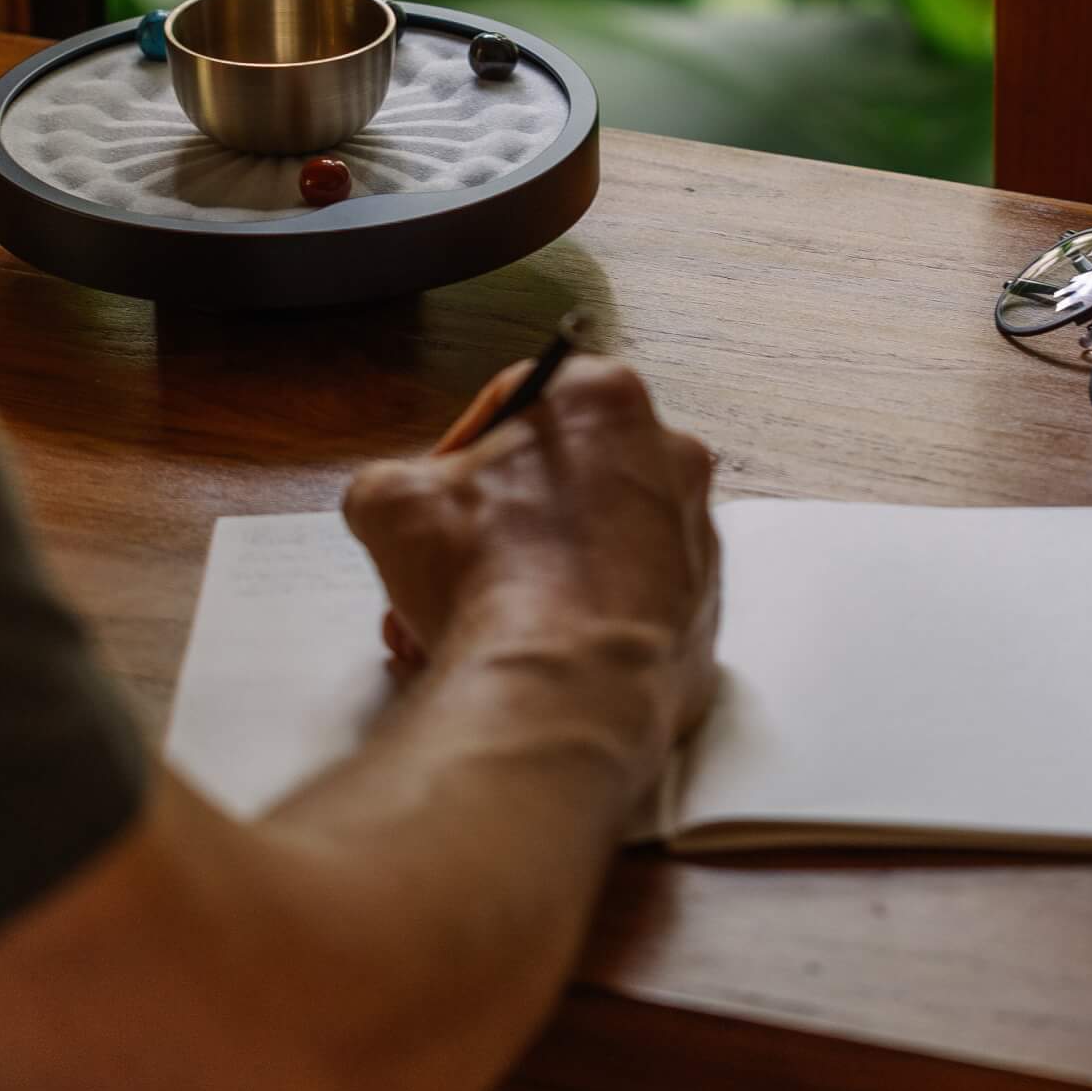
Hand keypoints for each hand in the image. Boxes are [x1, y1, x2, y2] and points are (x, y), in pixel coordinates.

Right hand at [344, 359, 720, 765]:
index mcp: (604, 399)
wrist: (558, 691)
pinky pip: (624, 603)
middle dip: (494, 526)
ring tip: (463, 626)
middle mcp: (667, 455)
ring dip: (525, 578)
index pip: (518, 401)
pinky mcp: (702, 609)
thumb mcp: (389, 503)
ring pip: (590, 545)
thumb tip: (394, 503)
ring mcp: (694, 535)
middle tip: (446, 567)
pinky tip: (521, 655)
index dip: (462, 450)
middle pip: (559, 478)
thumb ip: (392, 481)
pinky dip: (576, 622)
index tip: (437, 495)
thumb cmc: (487, 579)